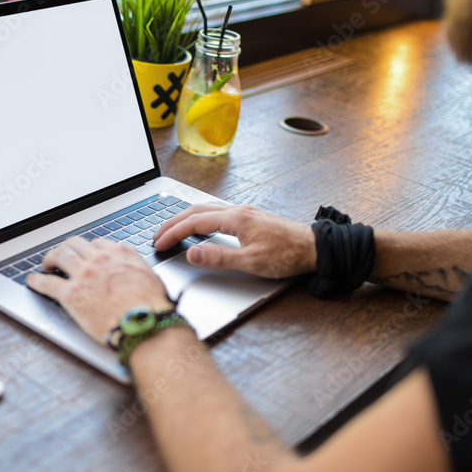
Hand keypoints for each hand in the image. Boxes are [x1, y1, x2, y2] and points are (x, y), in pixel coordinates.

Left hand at [27, 237, 173, 344]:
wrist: (144, 325)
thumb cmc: (151, 307)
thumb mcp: (150, 277)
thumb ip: (135, 268)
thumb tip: (132, 272)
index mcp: (120, 254)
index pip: (97, 243)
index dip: (87, 249)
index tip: (84, 254)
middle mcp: (99, 260)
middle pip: (75, 244)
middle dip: (66, 248)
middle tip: (61, 255)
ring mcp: (83, 275)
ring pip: (59, 256)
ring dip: (50, 258)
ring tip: (46, 265)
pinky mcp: (71, 294)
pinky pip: (48, 283)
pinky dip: (37, 281)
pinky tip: (33, 281)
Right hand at [153, 204, 315, 278]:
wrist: (314, 248)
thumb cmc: (287, 256)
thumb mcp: (251, 262)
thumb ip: (219, 257)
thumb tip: (192, 253)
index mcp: (235, 219)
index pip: (194, 223)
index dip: (173, 233)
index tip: (159, 243)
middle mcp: (237, 210)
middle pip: (196, 211)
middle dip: (173, 222)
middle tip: (157, 235)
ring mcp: (243, 212)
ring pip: (205, 209)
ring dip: (185, 218)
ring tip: (172, 229)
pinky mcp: (249, 217)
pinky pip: (216, 212)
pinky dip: (199, 217)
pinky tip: (199, 224)